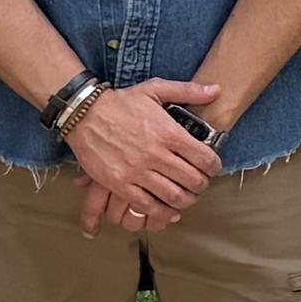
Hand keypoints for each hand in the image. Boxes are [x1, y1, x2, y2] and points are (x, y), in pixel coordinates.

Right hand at [66, 79, 225, 236]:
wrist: (84, 114)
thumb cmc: (120, 102)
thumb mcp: (155, 89)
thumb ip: (188, 91)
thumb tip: (216, 89)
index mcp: (169, 132)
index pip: (204, 158)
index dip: (214, 167)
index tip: (212, 169)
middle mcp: (156, 154)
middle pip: (192, 180)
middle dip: (201, 186)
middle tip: (200, 185)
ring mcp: (137, 171)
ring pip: (173, 196)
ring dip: (185, 201)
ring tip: (186, 198)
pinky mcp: (120, 184)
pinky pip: (146, 206)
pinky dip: (161, 212)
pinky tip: (167, 210)